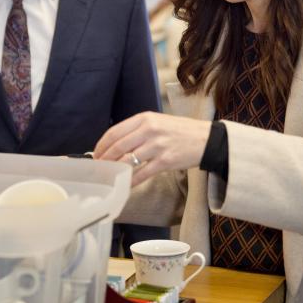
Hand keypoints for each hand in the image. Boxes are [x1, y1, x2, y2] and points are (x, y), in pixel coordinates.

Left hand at [93, 111, 210, 185]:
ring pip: (128, 161)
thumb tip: (115, 144)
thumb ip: (138, 129)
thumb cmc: (180, 131)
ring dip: (115, 170)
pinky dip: (131, 181)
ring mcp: (157, 146)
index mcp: (145, 118)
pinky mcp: (165, 161)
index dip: (101, 145)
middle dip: (105, 160)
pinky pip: (142, 173)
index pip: (115, 132)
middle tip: (99, 168)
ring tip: (109, 176)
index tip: (96, 154)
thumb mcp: (157, 121)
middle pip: (118, 147)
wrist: (206, 139)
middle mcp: (149, 130)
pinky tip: (125, 184)